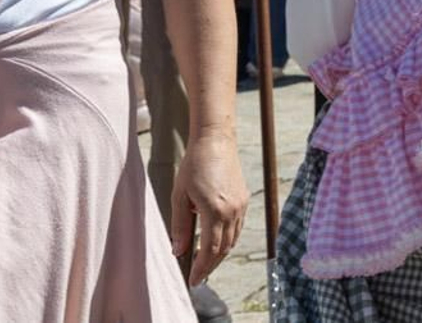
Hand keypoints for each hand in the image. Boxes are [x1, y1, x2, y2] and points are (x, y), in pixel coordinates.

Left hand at [170, 131, 248, 285]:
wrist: (216, 141)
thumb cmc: (194, 165)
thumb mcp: (179, 196)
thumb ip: (179, 226)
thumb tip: (178, 251)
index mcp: (214, 210)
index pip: (210, 250)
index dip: (201, 268)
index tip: (193, 280)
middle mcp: (232, 211)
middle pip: (224, 249)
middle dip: (210, 266)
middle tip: (198, 277)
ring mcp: (241, 205)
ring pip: (233, 240)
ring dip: (219, 254)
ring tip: (205, 262)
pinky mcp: (244, 199)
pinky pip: (237, 227)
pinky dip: (227, 239)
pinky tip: (216, 242)